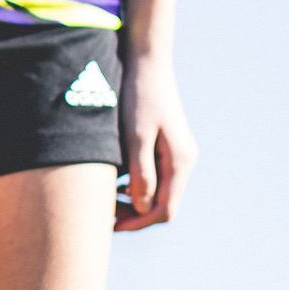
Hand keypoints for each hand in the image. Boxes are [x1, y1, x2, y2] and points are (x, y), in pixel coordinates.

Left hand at [116, 50, 196, 231]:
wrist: (147, 63)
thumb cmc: (139, 96)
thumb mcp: (135, 136)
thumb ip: (141, 173)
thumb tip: (143, 208)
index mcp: (180, 161)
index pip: (166, 209)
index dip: (139, 223)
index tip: (112, 226)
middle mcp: (184, 161)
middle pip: (164, 204)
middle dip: (136, 215)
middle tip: (104, 216)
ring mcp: (178, 154)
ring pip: (160, 192)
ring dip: (135, 202)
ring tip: (106, 201)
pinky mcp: (168, 147)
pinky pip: (156, 178)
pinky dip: (137, 186)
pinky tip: (115, 183)